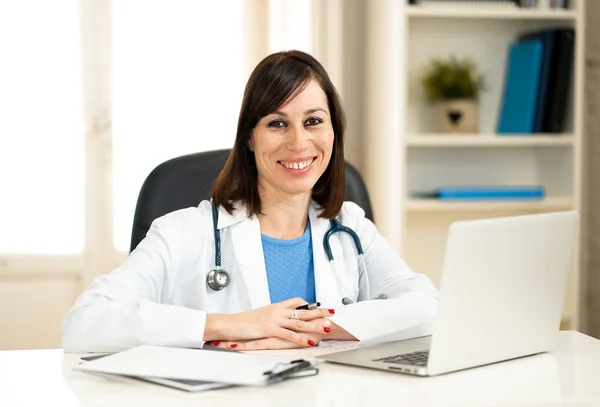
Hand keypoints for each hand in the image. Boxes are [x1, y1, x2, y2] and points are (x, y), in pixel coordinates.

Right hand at [209, 318, 357, 350]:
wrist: (229, 324)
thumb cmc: (243, 322)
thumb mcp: (260, 316)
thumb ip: (272, 317)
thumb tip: (280, 320)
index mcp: (275, 306)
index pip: (296, 301)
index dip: (308, 304)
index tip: (318, 306)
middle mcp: (277, 311)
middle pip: (303, 310)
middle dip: (319, 311)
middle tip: (332, 312)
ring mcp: (275, 319)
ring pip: (300, 322)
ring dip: (315, 325)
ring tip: (327, 326)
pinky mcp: (271, 329)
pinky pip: (290, 334)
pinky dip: (301, 338)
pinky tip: (310, 341)